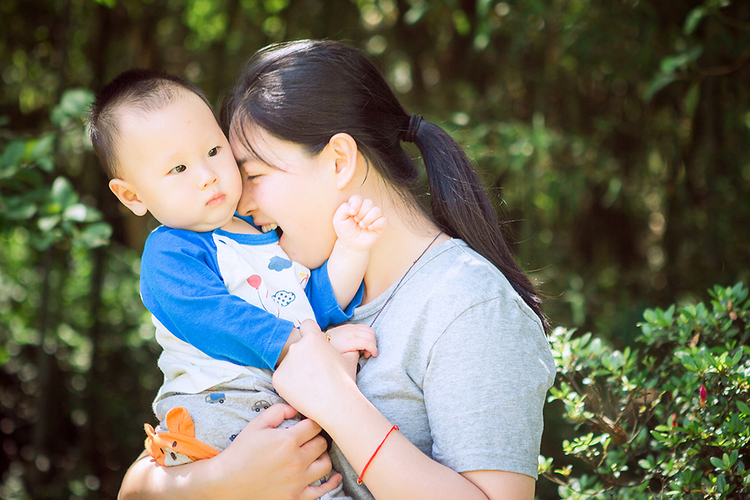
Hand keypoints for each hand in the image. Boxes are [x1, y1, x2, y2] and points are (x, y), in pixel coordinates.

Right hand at [219, 403, 341, 499]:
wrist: (226, 483)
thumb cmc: (240, 452)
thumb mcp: (256, 425)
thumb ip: (278, 411)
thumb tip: (296, 407)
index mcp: (288, 440)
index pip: (315, 425)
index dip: (313, 421)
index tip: (309, 423)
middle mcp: (296, 461)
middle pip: (323, 444)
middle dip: (318, 438)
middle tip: (311, 437)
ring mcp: (297, 481)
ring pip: (326, 464)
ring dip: (323, 457)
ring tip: (315, 454)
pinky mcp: (296, 497)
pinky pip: (322, 491)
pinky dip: (331, 482)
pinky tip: (334, 476)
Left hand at [274, 324, 360, 426]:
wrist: (337, 405)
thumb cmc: (345, 383)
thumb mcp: (348, 358)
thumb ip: (341, 347)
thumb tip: (344, 346)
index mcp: (314, 338)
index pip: (307, 325)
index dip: (310, 334)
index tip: (312, 346)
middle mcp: (297, 346)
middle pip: (297, 347)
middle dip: (302, 356)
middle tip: (313, 372)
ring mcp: (286, 362)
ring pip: (288, 363)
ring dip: (295, 370)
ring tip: (310, 385)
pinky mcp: (277, 378)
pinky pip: (281, 378)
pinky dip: (289, 384)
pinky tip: (302, 392)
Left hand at [326, 323, 377, 358]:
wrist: (323, 341)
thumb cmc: (332, 351)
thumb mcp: (342, 357)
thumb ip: (354, 355)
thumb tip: (363, 353)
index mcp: (349, 341)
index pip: (368, 343)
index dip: (374, 350)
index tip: (374, 355)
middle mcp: (352, 332)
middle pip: (371, 335)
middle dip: (373, 345)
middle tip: (367, 353)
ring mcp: (352, 327)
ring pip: (370, 330)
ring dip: (372, 339)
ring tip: (366, 347)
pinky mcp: (351, 325)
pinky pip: (365, 327)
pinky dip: (368, 334)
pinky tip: (363, 341)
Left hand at [332, 195, 386, 252]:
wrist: (350, 244)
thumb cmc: (344, 230)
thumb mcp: (338, 219)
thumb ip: (343, 208)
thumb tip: (354, 206)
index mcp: (356, 205)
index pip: (358, 198)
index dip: (356, 204)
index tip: (351, 213)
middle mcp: (367, 209)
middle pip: (369, 202)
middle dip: (361, 213)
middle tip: (356, 221)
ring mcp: (375, 216)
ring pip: (377, 210)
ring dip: (368, 219)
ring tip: (362, 226)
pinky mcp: (381, 225)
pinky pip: (383, 221)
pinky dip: (376, 224)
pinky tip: (369, 228)